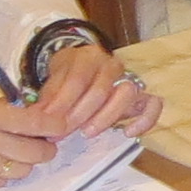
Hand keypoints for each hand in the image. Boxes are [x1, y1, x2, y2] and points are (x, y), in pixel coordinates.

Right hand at [0, 90, 60, 189]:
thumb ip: (7, 114)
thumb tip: (42, 122)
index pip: (32, 124)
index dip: (54, 127)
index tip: (62, 128)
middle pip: (33, 153)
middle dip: (45, 150)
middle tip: (45, 147)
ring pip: (19, 171)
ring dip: (23, 164)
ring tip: (16, 157)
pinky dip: (2, 176)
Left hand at [7, 40, 158, 139]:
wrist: (83, 67)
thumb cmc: (67, 77)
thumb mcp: (52, 82)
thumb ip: (48, 100)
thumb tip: (39, 120)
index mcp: (88, 57)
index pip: (77, 80)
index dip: (62, 104)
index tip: (48, 124)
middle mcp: (112, 64)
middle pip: (101, 89)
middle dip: (79, 115)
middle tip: (63, 132)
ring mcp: (129, 77)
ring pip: (127, 94)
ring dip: (106, 117)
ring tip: (87, 133)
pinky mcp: (142, 94)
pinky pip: (152, 105)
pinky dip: (143, 120)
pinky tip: (126, 133)